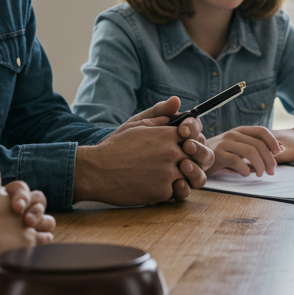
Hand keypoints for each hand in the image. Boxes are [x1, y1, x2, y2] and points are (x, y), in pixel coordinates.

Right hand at [74, 117, 212, 204]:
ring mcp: (169, 174)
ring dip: (183, 177)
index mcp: (168, 134)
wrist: (96, 172)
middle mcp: (172, 153)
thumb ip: (160, 114)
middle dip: (192, 161)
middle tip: (180, 164)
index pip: (195, 137)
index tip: (186, 146)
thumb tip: (177, 102)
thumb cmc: (115, 147)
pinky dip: (168, 191)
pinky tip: (155, 186)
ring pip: (190, 177)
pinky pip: (176, 192)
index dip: (192, 142)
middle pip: (197, 158)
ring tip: (170, 177)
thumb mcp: (136, 124)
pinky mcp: (163, 192)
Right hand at [207, 126, 281, 176]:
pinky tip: (245, 174)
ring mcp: (225, 143)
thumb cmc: (221, 156)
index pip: (261, 131)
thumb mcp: (239, 149)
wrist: (196, 159)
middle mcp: (233, 134)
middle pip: (258, 144)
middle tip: (271, 171)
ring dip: (260, 165)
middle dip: (269, 159)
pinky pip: (237, 161)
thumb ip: (257, 149)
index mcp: (240, 131)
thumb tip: (281, 149)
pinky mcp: (218, 155)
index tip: (279, 153)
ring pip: (250, 152)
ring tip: (261, 174)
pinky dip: (245, 170)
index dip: (273, 141)